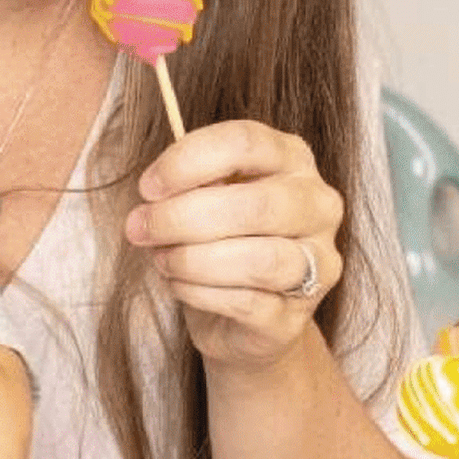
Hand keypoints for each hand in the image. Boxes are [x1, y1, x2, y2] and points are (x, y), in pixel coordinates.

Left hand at [123, 116, 343, 372]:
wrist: (242, 316)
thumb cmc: (220, 241)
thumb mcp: (204, 199)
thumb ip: (188, 186)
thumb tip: (155, 196)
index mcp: (293, 159)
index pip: (245, 142)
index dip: (188, 161)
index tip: (147, 187)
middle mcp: (319, 205)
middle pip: (255, 204)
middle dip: (182, 217)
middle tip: (140, 228)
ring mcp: (318, 263)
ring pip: (258, 260)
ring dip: (192, 260)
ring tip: (162, 260)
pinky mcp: (297, 314)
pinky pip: (247, 302)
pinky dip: (199, 293)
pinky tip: (178, 286)